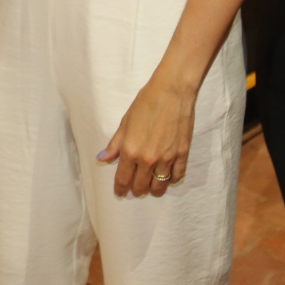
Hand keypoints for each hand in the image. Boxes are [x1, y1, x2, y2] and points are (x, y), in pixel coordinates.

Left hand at [99, 72, 197, 197]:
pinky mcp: (182, 154)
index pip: (123, 179)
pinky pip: (177, 176)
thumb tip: (102, 158)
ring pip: (160, 186)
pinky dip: (171, 179)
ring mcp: (167, 158)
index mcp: (131, 151)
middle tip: (135, 188)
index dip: (120, 189)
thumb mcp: (125, 122)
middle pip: (141, 187)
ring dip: (154, 189)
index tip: (120, 193)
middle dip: (137, 190)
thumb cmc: (145, 103)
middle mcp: (148, 159)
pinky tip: (167, 176)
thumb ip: (115, 144)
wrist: (172, 91)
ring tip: (151, 185)